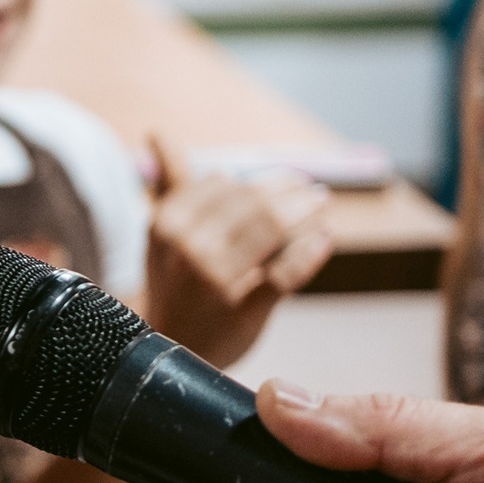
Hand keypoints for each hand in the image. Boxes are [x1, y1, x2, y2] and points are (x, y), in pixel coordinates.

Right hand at [142, 137, 333, 367]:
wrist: (169, 349)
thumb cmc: (173, 285)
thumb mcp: (165, 234)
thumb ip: (170, 182)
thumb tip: (158, 133)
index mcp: (166, 223)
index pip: (223, 184)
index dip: (257, 182)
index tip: (282, 182)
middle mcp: (188, 248)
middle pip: (251, 202)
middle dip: (288, 191)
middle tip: (311, 190)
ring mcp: (216, 280)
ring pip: (272, 229)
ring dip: (305, 212)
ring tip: (319, 205)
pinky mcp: (244, 309)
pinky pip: (286, 271)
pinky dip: (311, 251)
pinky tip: (325, 239)